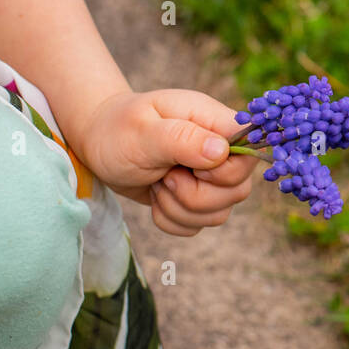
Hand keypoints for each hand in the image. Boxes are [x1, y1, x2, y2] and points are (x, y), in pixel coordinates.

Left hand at [74, 89, 254, 236]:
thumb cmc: (118, 130)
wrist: (99, 144)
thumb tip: (221, 151)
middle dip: (194, 196)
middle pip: (238, 191)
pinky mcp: (197, 199)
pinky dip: (171, 220)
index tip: (194, 169)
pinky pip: (197, 226)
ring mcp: (211, 177)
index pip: (249, 153)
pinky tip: (156, 196)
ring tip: (157, 183)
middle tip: (165, 176)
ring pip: (219, 214)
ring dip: (179, 209)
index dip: (226, 172)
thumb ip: (182, 138)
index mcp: (214, 122)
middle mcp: (220, 150)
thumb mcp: (142, 131)